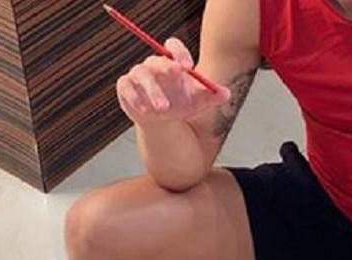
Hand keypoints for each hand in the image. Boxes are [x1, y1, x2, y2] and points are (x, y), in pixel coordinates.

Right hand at [116, 38, 230, 125]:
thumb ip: (214, 96)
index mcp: (172, 62)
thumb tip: (226, 94)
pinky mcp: (125, 87)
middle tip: (176, 75)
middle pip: (157, 60)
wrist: (164, 122)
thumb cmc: (182, 105)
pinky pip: (126, 87)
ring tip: (164, 109)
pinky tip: (145, 110)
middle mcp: (153, 65)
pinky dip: (135, 98)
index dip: (179, 53)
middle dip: (166, 68)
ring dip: (153, 90)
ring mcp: (137, 75)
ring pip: (141, 74)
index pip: (172, 46)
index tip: (188, 67)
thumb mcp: (200, 102)